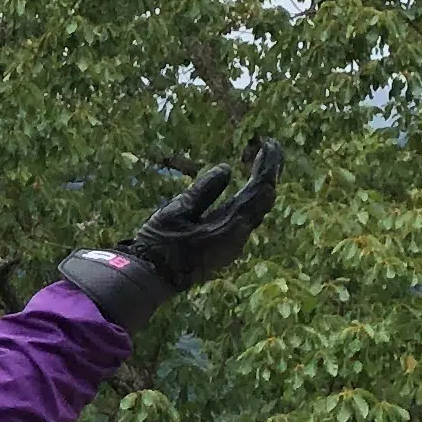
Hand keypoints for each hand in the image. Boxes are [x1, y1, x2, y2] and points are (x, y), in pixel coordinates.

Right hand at [58, 139, 281, 337]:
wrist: (151, 278)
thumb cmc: (158, 244)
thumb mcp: (176, 211)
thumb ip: (204, 191)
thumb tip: (226, 169)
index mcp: (229, 225)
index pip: (259, 190)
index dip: (267, 165)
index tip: (268, 144)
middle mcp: (239, 236)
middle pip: (265, 199)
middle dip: (269, 172)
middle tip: (269, 149)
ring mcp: (235, 245)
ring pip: (258, 210)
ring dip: (261, 187)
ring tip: (261, 165)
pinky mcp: (227, 248)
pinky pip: (248, 219)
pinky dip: (251, 200)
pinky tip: (245, 191)